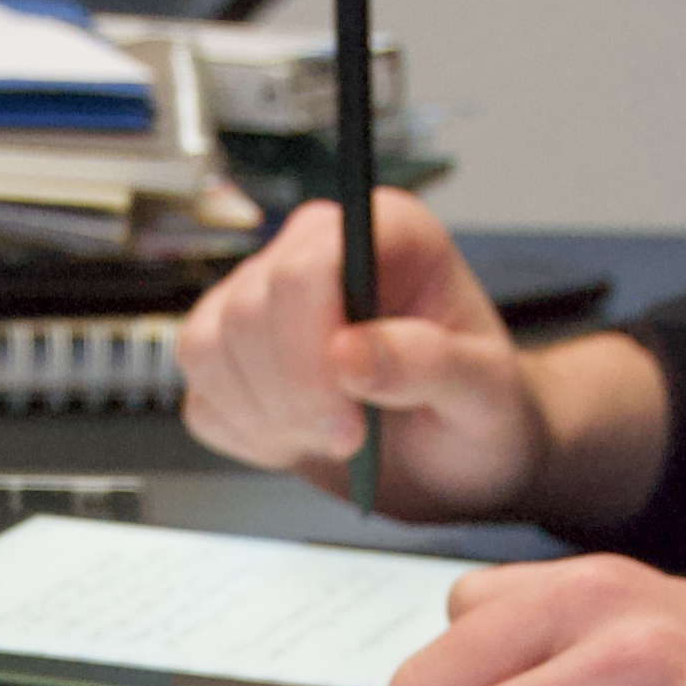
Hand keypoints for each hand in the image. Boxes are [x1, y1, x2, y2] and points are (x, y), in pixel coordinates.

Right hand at [181, 193, 543, 519]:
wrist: (457, 453)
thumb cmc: (479, 407)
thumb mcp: (484, 391)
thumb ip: (428, 364)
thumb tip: (352, 352)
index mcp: (384, 232)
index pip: (305, 267)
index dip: (309, 348)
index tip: (348, 418)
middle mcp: (315, 254)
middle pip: (247, 311)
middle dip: (291, 396)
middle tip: (350, 438)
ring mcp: (263, 302)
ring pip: (208, 349)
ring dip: (265, 417)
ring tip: (330, 436)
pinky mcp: (233, 357)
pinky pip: (202, 397)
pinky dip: (245, 435)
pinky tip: (298, 438)